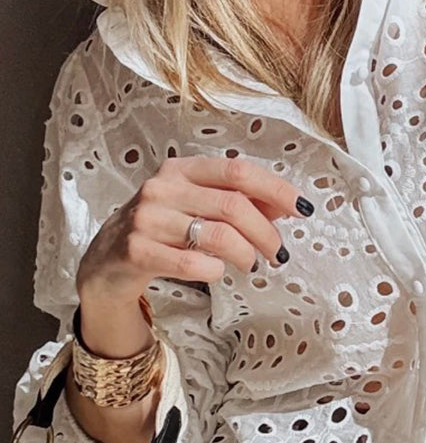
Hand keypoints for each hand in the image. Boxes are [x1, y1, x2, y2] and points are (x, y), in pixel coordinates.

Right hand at [76, 153, 312, 304]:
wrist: (107, 263)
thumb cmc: (160, 232)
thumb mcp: (196, 208)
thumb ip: (237, 203)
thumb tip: (284, 206)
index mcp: (181, 170)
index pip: (238, 171)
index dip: (275, 189)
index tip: (301, 209)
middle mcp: (162, 188)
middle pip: (234, 205)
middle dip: (266, 233)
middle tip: (278, 253)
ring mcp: (147, 218)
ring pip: (218, 235)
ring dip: (246, 254)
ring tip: (250, 265)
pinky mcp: (137, 250)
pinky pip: (192, 263)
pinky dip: (215, 271)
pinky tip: (216, 272)